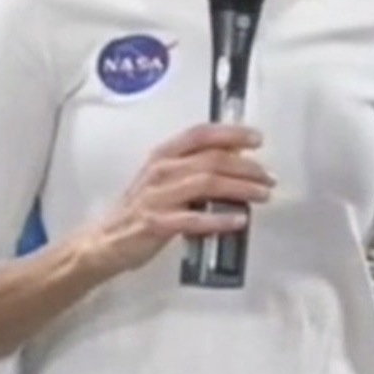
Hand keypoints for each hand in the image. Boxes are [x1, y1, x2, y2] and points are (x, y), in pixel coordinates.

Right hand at [79, 124, 273, 279]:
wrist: (105, 241)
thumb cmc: (141, 209)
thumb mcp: (164, 178)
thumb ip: (194, 167)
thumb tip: (235, 158)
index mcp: (163, 155)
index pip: (200, 134)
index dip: (231, 133)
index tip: (257, 138)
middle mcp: (161, 171)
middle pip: (212, 159)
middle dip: (246, 166)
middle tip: (268, 176)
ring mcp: (158, 197)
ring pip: (207, 184)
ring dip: (241, 188)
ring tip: (262, 194)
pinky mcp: (157, 224)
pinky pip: (195, 219)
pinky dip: (220, 219)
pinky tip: (239, 220)